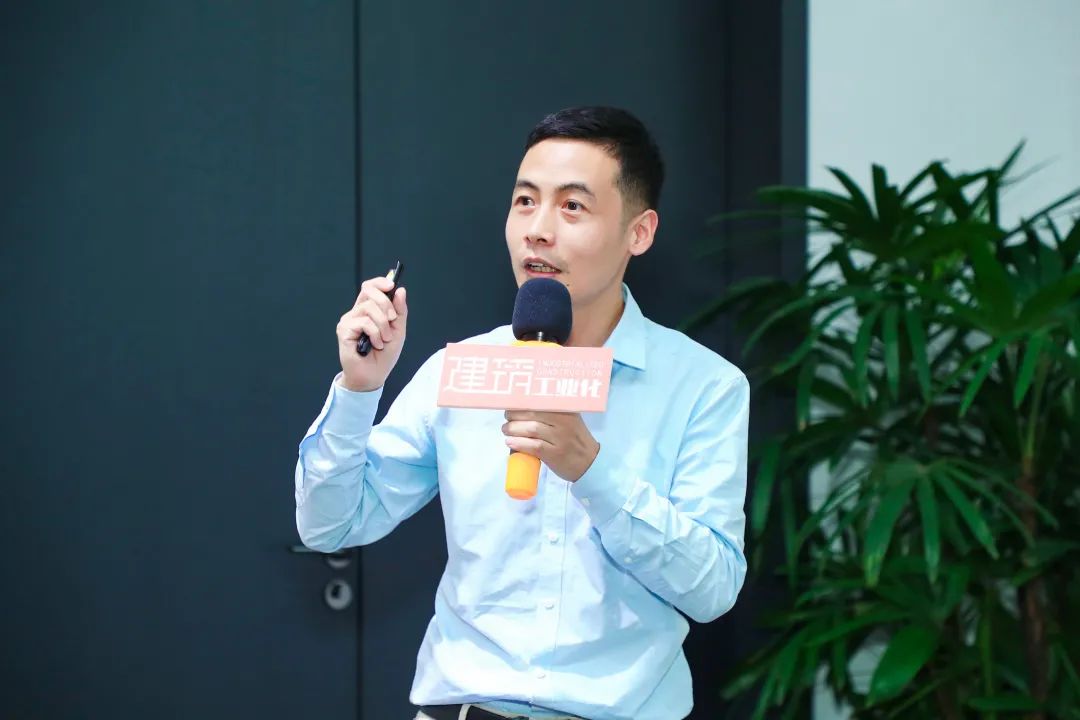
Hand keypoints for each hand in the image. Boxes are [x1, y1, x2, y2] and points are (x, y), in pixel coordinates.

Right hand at [336, 276, 407, 391]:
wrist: (373, 376)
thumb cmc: (384, 355)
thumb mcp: (398, 330)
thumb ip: (399, 311)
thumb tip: (400, 290)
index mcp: (368, 310)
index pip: (370, 287)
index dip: (380, 282)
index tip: (391, 285)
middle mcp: (356, 312)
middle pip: (368, 291)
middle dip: (385, 303)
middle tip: (392, 320)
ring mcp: (349, 320)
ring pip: (369, 308)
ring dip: (383, 325)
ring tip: (384, 339)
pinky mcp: (344, 330)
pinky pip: (364, 322)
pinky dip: (375, 334)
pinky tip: (375, 345)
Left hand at [502, 410, 599, 481]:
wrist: (590, 463)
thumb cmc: (575, 440)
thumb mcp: (570, 421)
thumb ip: (553, 412)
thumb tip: (524, 406)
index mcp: (567, 411)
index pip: (540, 401)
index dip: (522, 402)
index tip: (511, 403)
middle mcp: (564, 422)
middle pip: (533, 413)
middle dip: (515, 415)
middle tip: (507, 417)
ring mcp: (560, 438)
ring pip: (531, 429)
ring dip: (513, 429)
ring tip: (506, 430)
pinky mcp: (555, 454)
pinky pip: (534, 446)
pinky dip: (519, 443)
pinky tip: (510, 442)